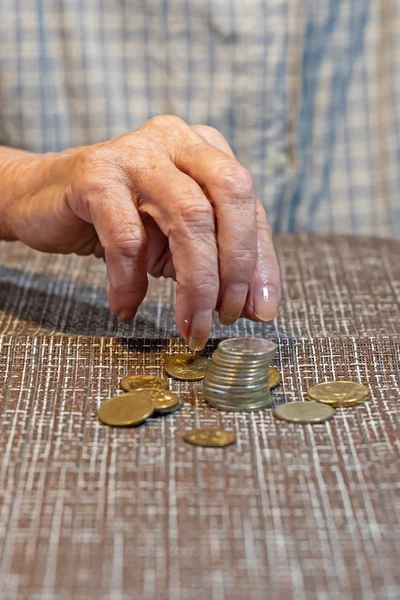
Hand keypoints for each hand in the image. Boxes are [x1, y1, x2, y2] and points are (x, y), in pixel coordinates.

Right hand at [3, 115, 280, 348]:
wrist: (45, 200)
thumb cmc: (120, 220)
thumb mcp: (177, 241)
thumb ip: (218, 263)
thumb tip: (255, 309)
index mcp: (206, 150)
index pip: (250, 206)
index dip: (261, 262)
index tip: (260, 311)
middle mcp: (177, 140)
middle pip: (231, 196)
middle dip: (237, 265)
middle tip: (227, 315)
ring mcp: (136, 152)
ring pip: (189, 216)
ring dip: (196, 283)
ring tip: (190, 326)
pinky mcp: (95, 173)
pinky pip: (127, 237)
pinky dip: (131, 282)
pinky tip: (126, 306)